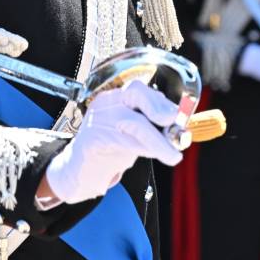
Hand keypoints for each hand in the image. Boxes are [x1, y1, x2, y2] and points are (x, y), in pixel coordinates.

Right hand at [43, 81, 182, 204]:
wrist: (77, 170)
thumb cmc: (110, 150)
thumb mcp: (135, 136)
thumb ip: (155, 129)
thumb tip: (181, 131)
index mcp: (117, 98)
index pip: (141, 89)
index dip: (162, 101)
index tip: (180, 117)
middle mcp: (107, 103)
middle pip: (135, 92)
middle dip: (158, 106)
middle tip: (172, 121)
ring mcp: (98, 120)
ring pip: (133, 122)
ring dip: (158, 140)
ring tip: (173, 155)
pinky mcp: (92, 140)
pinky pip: (122, 142)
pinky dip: (144, 150)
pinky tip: (157, 156)